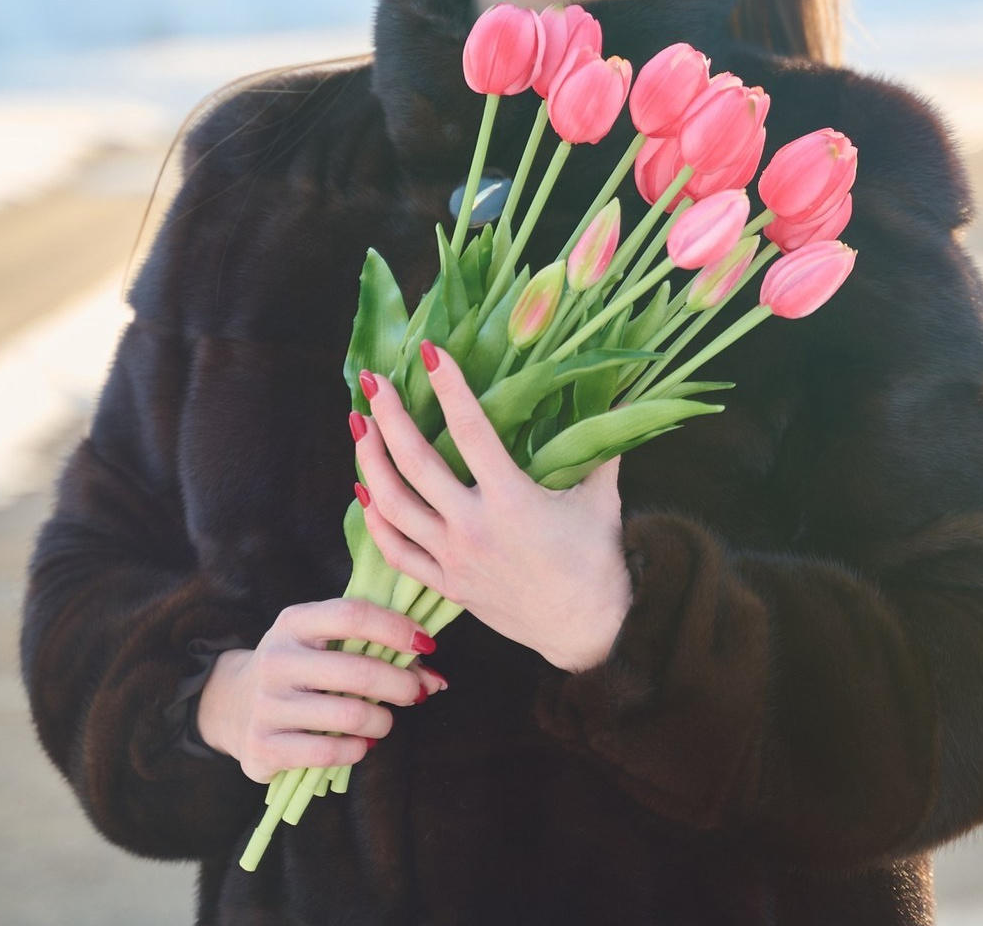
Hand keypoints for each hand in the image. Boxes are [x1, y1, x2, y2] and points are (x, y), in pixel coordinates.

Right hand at [195, 598, 447, 782]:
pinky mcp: (262, 746)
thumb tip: (436, 681)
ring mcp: (266, 704)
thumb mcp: (327, 644)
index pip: (353, 615)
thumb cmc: (300, 666)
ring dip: (382, 721)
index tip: (426, 644)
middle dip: (400, 683)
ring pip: (349, 715)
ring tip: (385, 722)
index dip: (396, 628)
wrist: (231, 704)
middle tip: (415, 693)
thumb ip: (380, 652)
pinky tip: (360, 745)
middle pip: (357, 670)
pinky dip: (357, 750)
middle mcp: (277, 659)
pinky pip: (328, 751)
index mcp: (295, 622)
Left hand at [353, 342, 632, 672]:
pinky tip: (364, 490)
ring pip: (394, 506)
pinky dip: (375, 519)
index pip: (472, 431)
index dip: (450, 388)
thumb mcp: (601, 497)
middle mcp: (474, 527)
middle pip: (416, 464)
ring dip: (371, 462)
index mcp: (513, 500)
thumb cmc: (596, 559)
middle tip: (375, 382)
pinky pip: (396, 551)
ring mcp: (454, 558)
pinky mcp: (446, 584)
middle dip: (390, 417)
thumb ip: (601, 446)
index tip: (431, 353)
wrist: (586, 629)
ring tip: (360, 426)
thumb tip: (621, 396)